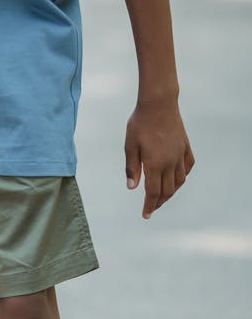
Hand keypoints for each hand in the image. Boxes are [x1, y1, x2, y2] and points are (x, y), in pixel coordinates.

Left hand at [124, 99, 194, 219]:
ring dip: (171, 192)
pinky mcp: (185, 146)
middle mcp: (171, 162)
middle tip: (151, 207)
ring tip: (162, 196)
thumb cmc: (140, 123)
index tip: (146, 215)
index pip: (153, 192)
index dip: (150, 205)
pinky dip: (183, 176)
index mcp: (155, 164)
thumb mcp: (130, 145)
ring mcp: (180, 154)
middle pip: (168, 190)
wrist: (159, 102)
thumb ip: (132, 167)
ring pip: (179, 181)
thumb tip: (132, 187)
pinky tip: (177, 178)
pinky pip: (188, 166)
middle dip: (159, 202)